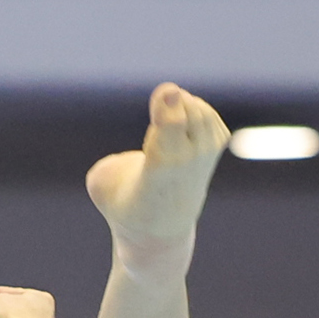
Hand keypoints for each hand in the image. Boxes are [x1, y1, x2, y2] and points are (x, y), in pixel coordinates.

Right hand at [85, 84, 228, 262]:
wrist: (160, 227)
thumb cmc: (123, 204)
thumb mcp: (102, 186)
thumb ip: (109, 169)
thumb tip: (137, 159)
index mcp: (157, 173)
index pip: (170, 135)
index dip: (169, 110)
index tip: (168, 90)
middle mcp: (187, 164)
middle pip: (189, 114)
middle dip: (171, 102)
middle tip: (158, 110)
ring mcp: (206, 157)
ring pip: (198, 110)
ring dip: (179, 106)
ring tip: (164, 122)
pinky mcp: (216, 148)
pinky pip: (207, 114)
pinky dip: (191, 110)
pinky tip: (180, 124)